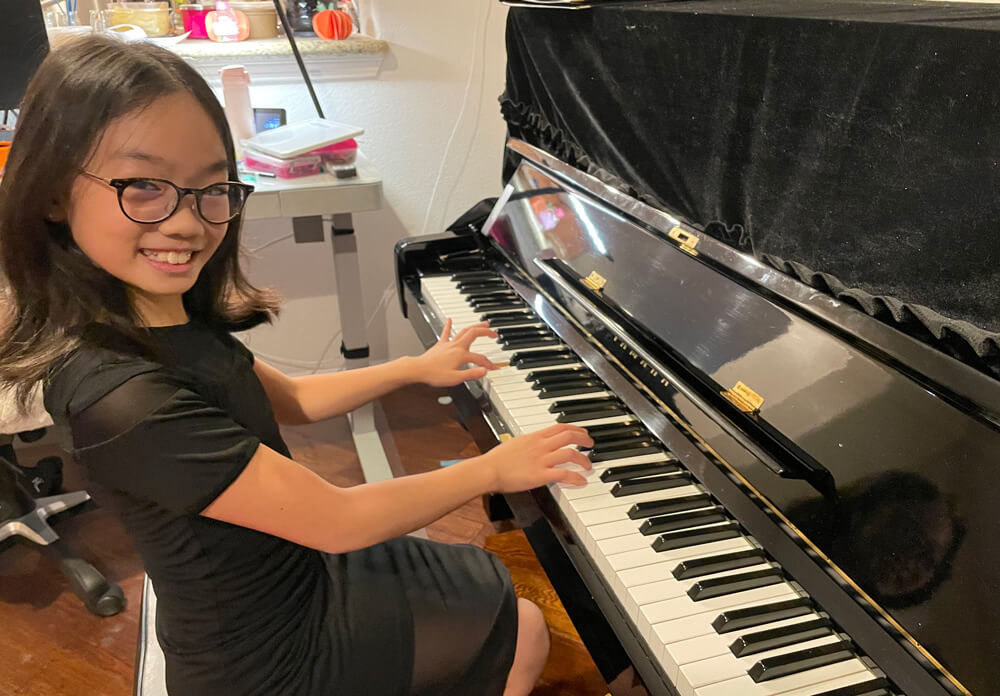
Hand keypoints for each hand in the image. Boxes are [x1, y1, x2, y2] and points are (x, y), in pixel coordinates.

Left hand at [412, 318, 498, 386]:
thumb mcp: (455, 378)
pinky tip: (449, 319)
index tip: (494, 367)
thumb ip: (471, 374)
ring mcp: (448, 344)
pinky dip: (448, 325)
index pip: (480, 358)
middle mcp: (456, 346)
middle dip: (486, 332)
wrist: (418, 369)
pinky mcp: (441, 344)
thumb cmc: (434, 374)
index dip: (489, 364)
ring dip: (475, 326)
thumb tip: (484, 371)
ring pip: (464, 330)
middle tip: (494, 334)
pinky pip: (445, 332)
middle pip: (474, 334)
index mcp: (461, 355)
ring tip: (483, 323)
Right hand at [478, 424, 594, 491]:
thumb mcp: (515, 443)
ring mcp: (541, 460)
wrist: (488, 470)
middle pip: (569, 436)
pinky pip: (564, 474)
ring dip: (583, 459)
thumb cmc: (497, 459)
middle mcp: (540, 446)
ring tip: (588, 465)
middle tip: (591, 444)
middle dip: (584, 439)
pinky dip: (576, 477)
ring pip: (570, 453)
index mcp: (534, 437)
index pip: (560, 427)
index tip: (582, 432)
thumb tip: (534, 444)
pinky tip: (581, 481)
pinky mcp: (540, 475)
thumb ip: (528, 443)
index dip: (575, 428)